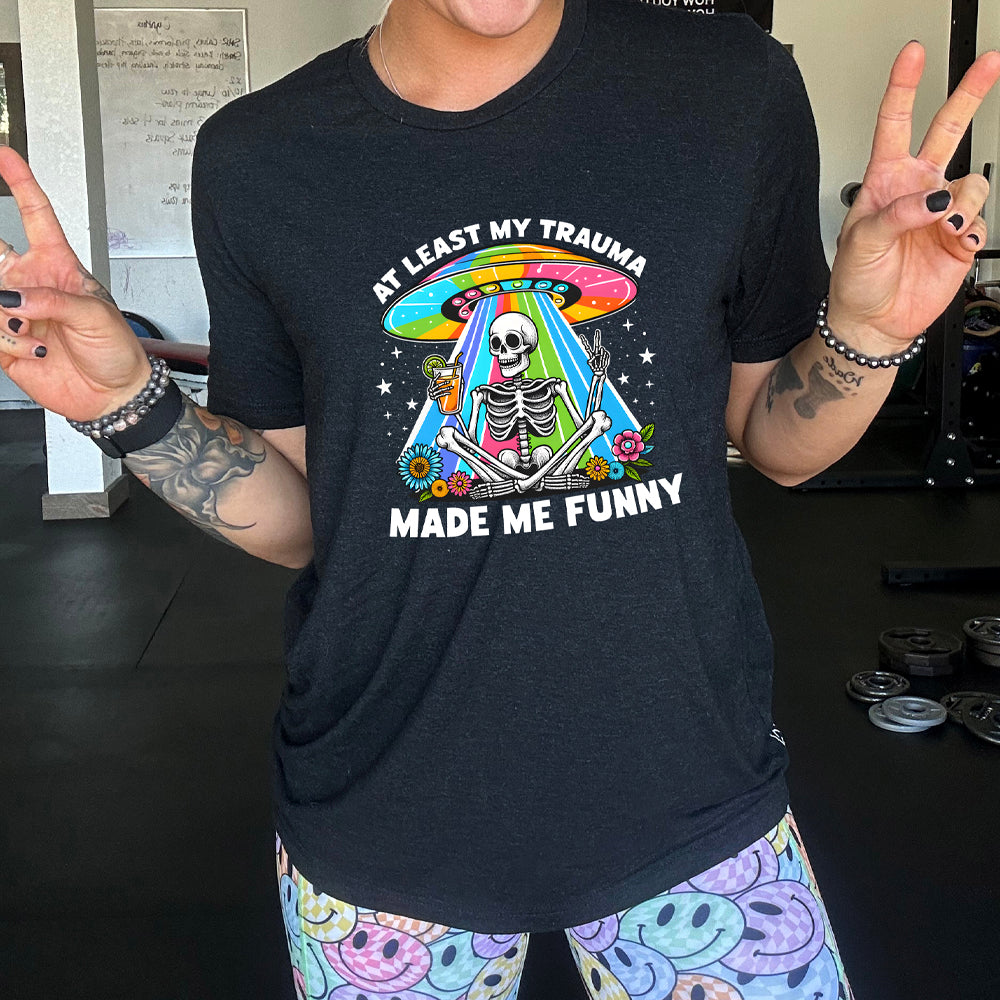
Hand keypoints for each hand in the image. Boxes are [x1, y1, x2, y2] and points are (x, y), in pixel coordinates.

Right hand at [0, 147, 150, 420]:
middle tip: (5, 284)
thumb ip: (53, 301)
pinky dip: (5, 342)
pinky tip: (30, 349)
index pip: (35, 214)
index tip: (4, 153)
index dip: (19, 181)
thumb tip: (12, 298)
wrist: (113, 393)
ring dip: (6, 319)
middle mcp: (29, 284)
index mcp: (58, 266)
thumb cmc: (117, 350)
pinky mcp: (2, 342)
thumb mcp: (96, 316)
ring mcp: (13, 311)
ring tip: (35, 334)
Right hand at [428, 376, 452, 400]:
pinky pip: (441, 395)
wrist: (430, 401)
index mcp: (430, 387)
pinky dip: (445, 393)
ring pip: (441, 390)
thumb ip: (435, 384)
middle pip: (438, 386)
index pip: (433, 381)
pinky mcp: (435, 398)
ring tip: (451, 387)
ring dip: (446, 388)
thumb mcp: (432, 388)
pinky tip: (449, 393)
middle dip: (443, 383)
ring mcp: (433, 394)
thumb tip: (439, 377)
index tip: (439, 373)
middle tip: (448, 381)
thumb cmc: (432, 393)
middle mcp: (431, 390)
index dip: (436, 377)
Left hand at [579, 330, 609, 376]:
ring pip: (602, 350)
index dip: (584, 341)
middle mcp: (596, 352)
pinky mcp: (605, 354)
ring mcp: (601, 353)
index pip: (587, 346)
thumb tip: (595, 356)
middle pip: (596, 343)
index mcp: (590, 353)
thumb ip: (590, 361)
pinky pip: (606, 353)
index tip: (581, 335)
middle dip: (597, 337)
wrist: (600, 371)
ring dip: (602, 355)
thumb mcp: (590, 364)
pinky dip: (605, 357)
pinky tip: (603, 361)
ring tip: (600, 361)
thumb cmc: (594, 368)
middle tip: (597, 330)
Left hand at [829, 42, 999, 350]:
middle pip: (948, 129)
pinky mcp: (960, 236)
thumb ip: (895, 214)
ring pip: (972, 181)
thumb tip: (933, 198)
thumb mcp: (861, 243)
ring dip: (964, 202)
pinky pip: (980, 219)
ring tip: (945, 227)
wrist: (872, 321)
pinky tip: (954, 242)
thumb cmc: (855, 281)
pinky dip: (971, 230)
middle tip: (989, 62)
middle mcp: (917, 188)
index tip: (913, 54)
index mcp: (884, 181)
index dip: (904, 87)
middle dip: (969, 94)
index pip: (894, 124)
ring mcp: (941, 211)